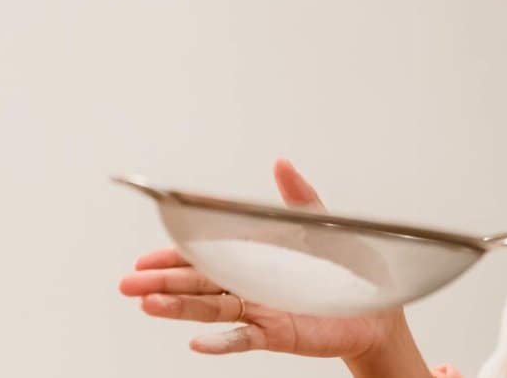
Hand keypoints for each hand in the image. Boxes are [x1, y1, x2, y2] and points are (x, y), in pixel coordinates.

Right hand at [118, 158, 406, 361]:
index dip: (173, 260)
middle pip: (199, 285)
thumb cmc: (348, 266)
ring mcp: (262, 310)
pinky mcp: (279, 332)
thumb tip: (281, 164)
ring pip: (213, 309)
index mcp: (254, 258)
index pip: (205, 258)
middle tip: (128, 285)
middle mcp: (251, 285)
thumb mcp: (321, 223)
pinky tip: (197, 343)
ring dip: (179, 308)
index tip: (143, 260)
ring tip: (148, 305)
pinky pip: (245, 337)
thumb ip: (298, 197)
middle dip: (162, 284)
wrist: (379, 304)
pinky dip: (221, 341)